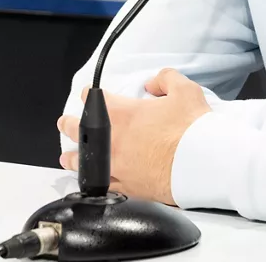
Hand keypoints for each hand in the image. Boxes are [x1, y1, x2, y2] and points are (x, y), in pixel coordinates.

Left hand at [57, 69, 210, 205]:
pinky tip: (92, 183)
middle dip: (70, 125)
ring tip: (67, 158)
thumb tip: (153, 82)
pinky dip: (95, 182)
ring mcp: (118, 166)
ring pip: (86, 162)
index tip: (86, 94)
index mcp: (123, 114)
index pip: (95, 99)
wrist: (201, 163)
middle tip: (64, 123)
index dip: (89, 94)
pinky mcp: (128, 186)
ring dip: (74, 158)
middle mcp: (114, 140)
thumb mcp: (184, 90)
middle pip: (81, 131)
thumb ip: (165, 79)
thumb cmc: (192, 129)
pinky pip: (104, 185)